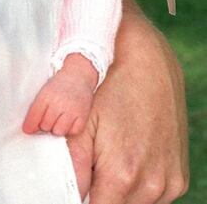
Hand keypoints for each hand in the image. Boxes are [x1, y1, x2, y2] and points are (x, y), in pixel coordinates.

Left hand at [23, 54, 96, 135]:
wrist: (78, 75)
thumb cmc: (59, 85)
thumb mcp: (44, 92)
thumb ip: (35, 109)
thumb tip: (28, 130)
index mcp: (46, 95)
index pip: (34, 116)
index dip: (30, 125)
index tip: (29, 129)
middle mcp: (58, 102)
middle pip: (45, 126)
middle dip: (45, 124)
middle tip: (50, 116)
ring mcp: (72, 109)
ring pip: (59, 131)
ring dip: (57, 128)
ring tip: (59, 118)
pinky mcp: (83, 115)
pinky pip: (73, 131)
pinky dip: (70, 129)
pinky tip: (69, 120)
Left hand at [68, 0, 188, 202]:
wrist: (147, 53)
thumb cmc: (109, 80)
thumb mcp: (80, 117)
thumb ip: (70, 162)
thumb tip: (63, 190)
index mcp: (124, 174)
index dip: (75, 197)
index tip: (70, 182)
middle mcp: (153, 186)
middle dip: (94, 191)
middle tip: (84, 162)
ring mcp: (170, 181)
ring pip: (132, 203)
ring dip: (113, 190)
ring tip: (103, 154)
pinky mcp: (178, 173)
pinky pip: (151, 195)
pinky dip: (134, 185)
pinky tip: (123, 154)